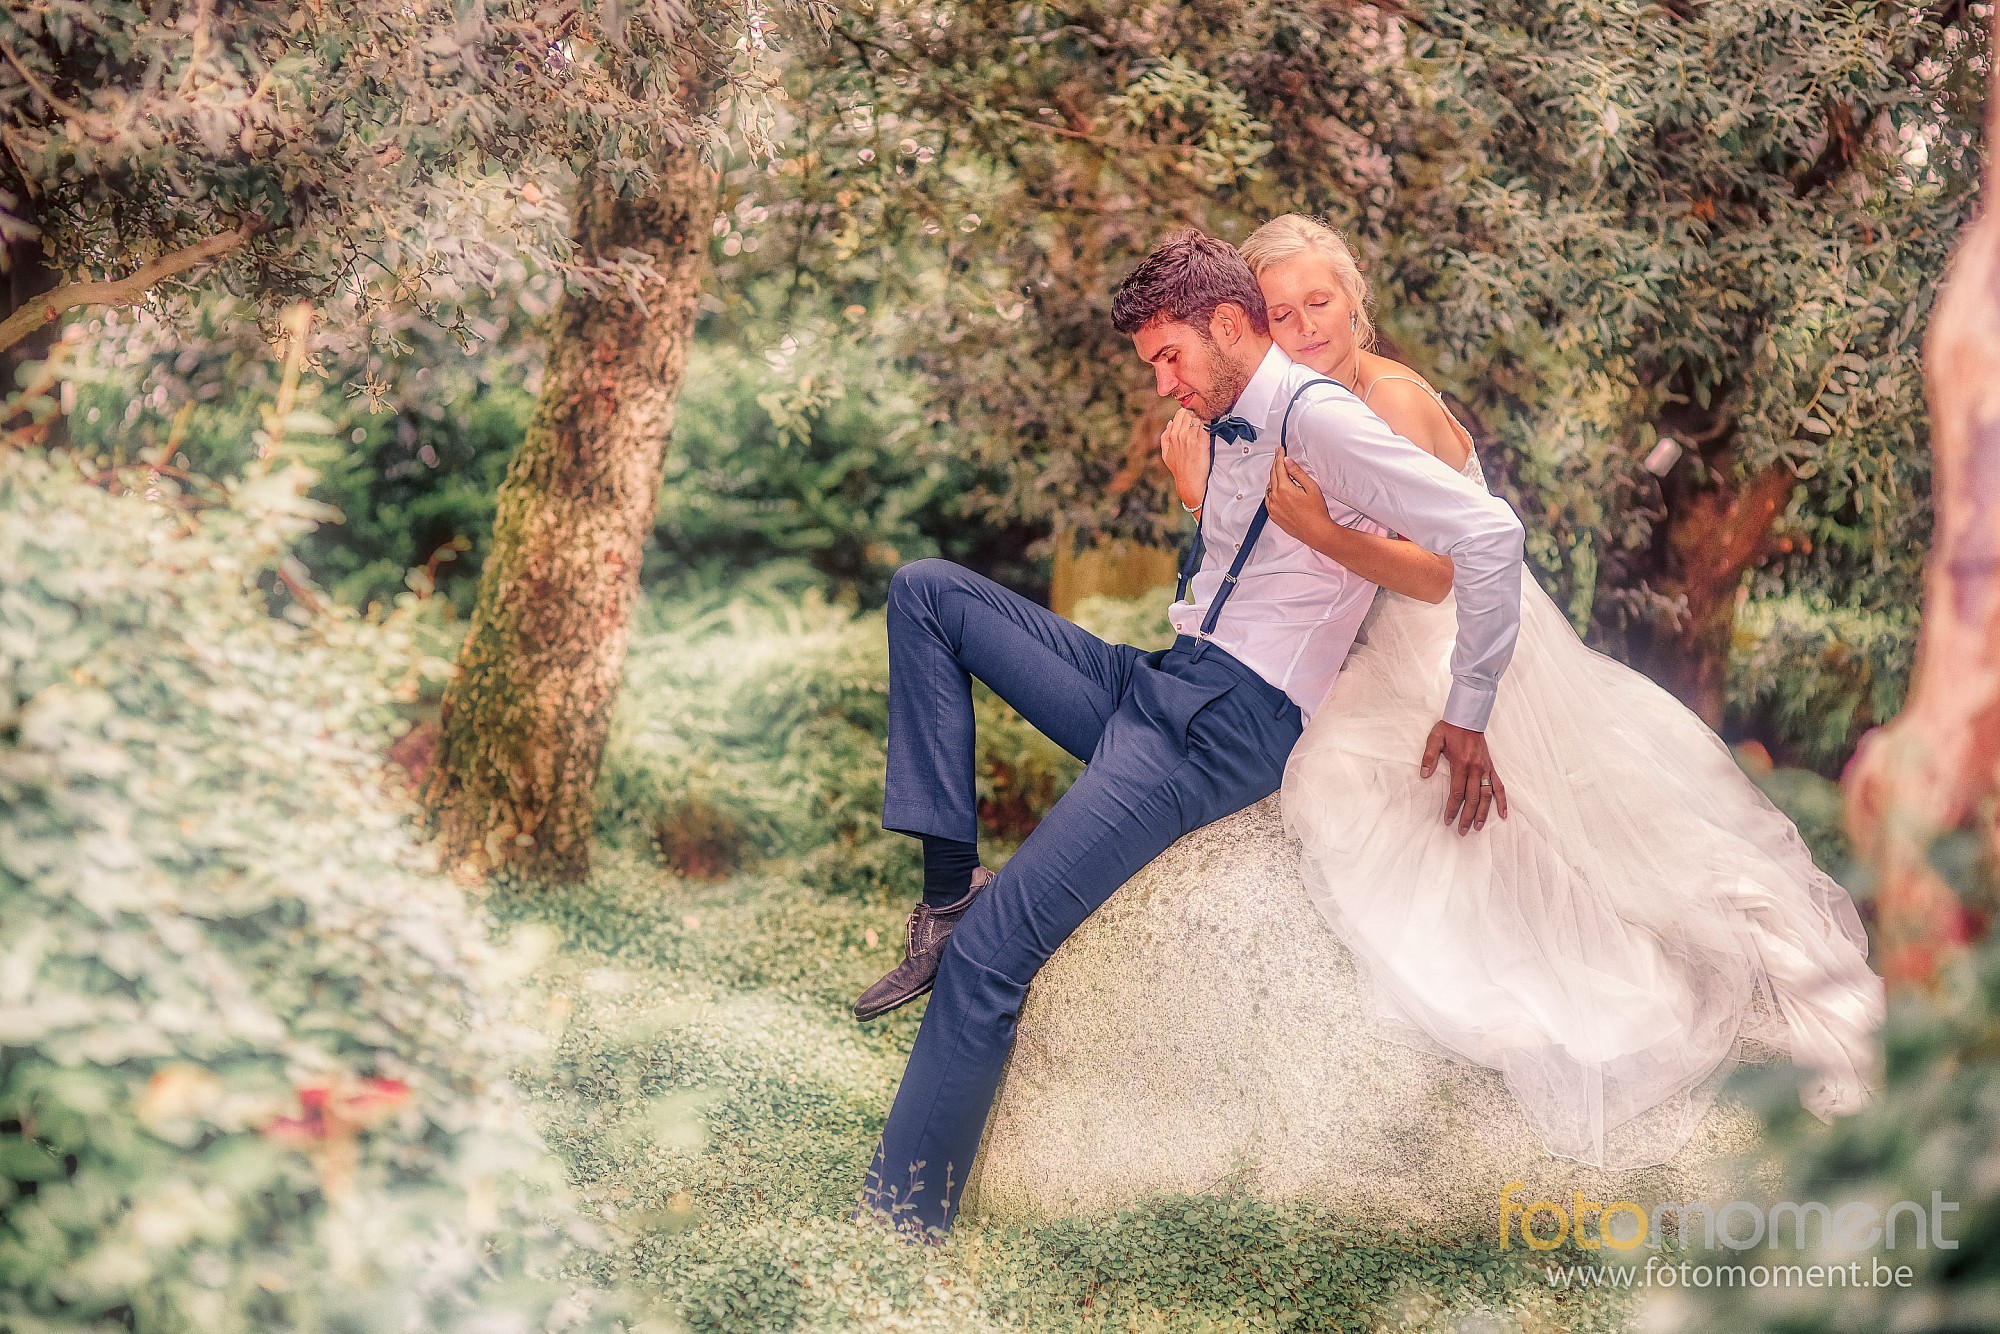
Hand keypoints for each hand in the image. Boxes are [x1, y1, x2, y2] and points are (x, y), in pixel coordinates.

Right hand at [1160, 409, 1209, 510]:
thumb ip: (1165, 437)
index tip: (1198, 412)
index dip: (1190, 411)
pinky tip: (1216, 420)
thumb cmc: (1179, 470)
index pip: (1181, 413)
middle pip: (1190, 412)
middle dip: (1199, 410)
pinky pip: (1207, 425)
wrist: (1189, 483)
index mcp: (1172, 435)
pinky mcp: (1202, 443)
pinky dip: (1211, 421)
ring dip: (1206, 414)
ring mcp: (1190, 438)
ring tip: (1213, 415)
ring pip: (1199, 416)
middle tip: (1208, 413)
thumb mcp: (1166, 454)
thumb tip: (1170, 422)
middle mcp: (1180, 434)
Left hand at [1263, 450, 1332, 544]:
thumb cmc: (1316, 512)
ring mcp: (1272, 507)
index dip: (1279, 456)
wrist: (1316, 531)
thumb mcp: (1311, 487)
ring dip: (1273, 477)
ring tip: (1280, 471)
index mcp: (1284, 488)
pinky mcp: (1273, 515)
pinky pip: (1268, 498)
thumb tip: (1288, 461)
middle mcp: (1275, 497)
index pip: (1279, 467)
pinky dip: (1271, 490)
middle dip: (1276, 463)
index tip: (1280, 450)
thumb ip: (1298, 473)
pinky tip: (1277, 488)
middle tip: (1279, 456)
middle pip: (1272, 475)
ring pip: (1269, 486)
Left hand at [1420, 720, 1508, 834]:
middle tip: (1462, 831)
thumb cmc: (1449, 728)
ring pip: (1487, 795)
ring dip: (1483, 812)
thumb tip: (1424, 774)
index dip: (1452, 808)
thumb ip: (1429, 757)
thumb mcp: (1435, 738)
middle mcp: (1476, 769)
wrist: (1468, 717)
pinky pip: (1499, 786)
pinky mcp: (1491, 767)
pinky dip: (1502, 800)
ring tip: (1478, 827)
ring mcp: (1486, 769)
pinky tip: (1503, 814)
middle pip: (1473, 798)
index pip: (1457, 792)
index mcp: (1461, 764)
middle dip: (1467, 816)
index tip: (1448, 820)